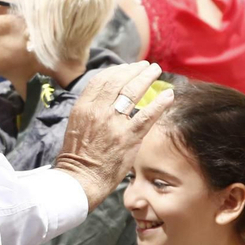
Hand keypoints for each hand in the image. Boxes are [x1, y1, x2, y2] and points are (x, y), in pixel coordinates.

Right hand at [56, 61, 172, 210]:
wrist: (80, 178)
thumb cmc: (77, 156)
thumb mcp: (76, 125)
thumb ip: (90, 110)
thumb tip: (106, 100)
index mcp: (84, 107)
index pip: (101, 80)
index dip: (117, 71)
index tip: (127, 68)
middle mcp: (98, 110)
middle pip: (118, 81)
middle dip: (134, 70)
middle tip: (145, 66)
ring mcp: (114, 123)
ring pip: (132, 91)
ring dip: (146, 78)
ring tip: (155, 71)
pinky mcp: (128, 137)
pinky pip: (147, 115)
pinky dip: (160, 103)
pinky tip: (169, 95)